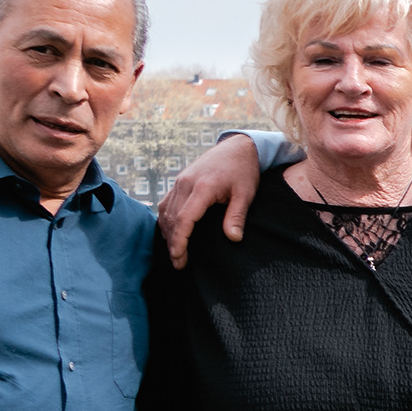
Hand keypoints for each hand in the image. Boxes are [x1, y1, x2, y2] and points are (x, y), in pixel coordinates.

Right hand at [155, 134, 264, 266]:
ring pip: (165, 211)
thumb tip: (233, 238)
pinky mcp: (180, 181)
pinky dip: (166, 220)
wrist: (238, 147)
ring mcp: (180, 181)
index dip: (179, 241)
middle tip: (178, 263)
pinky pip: (166, 203)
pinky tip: (171, 233)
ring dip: (167, 233)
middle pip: (171, 218)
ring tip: (175, 252)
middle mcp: (185, 184)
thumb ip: (237, 215)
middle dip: (172, 243)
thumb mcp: (246, 193)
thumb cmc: (244, 170)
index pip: (184, 219)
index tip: (179, 258)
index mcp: (202, 187)